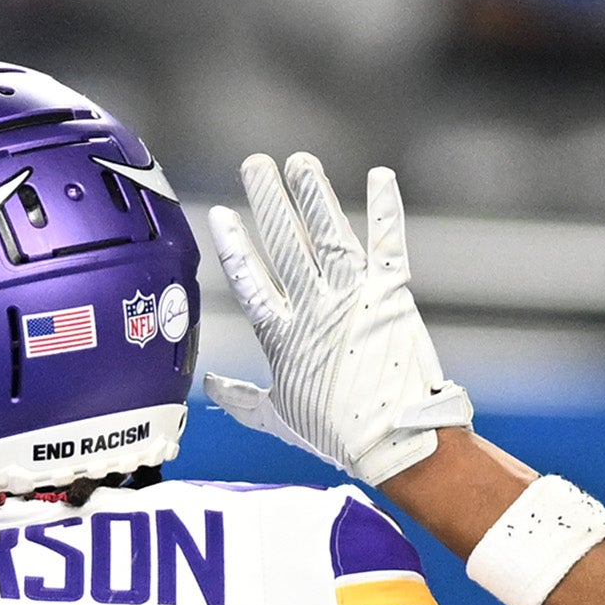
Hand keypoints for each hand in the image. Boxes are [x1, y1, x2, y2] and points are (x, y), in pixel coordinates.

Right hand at [202, 154, 473, 484]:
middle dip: (269, 200)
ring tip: (301, 162)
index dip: (234, 246)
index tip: (220, 214)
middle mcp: (315, 310)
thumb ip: (241, 398)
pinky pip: (387, 244)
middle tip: (256, 164)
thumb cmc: (337, 435)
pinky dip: (385, 209)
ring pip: (329, 236)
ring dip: (314, 195)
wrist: (396, 441)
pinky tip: (380, 175)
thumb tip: (209, 386)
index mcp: (283, 336)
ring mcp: (355, 299)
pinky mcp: (392, 296)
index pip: (250, 281)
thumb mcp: (279, 418)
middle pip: (286, 245)